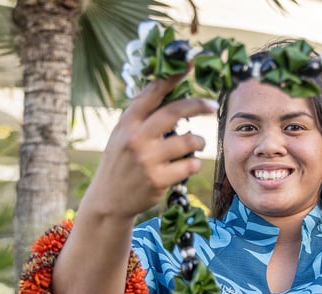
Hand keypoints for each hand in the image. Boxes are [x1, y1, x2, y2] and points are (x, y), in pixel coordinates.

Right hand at [84, 70, 218, 218]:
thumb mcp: (122, 135)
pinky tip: (186, 166)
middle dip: (199, 104)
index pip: (152, 93)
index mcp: (127, 123)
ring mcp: (147, 160)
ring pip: (189, 140)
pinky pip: (190, 165)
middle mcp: (136, 138)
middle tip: (213, 104)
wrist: (108, 200)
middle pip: (175, 111)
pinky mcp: (158, 180)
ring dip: (199, 141)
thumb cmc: (120, 163)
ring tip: (196, 144)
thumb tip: (169, 91)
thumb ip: (141, 117)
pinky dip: (193, 164)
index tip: (188, 64)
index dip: (172, 77)